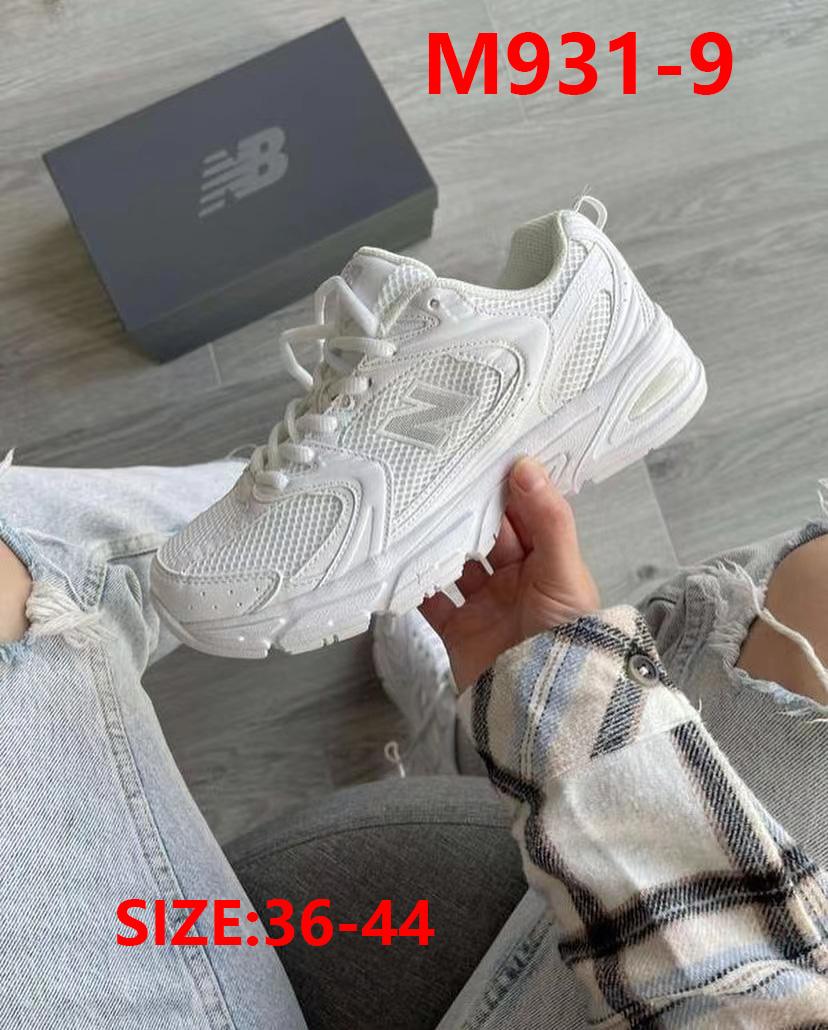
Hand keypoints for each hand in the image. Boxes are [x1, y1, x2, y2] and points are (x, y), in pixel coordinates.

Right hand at [420, 457, 599, 689]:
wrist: (544, 708)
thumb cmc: (566, 634)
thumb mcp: (563, 570)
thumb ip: (548, 518)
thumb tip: (526, 464)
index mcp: (545, 561)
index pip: (521, 514)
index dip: (502, 486)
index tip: (475, 453)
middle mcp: (514, 580)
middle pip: (483, 535)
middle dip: (463, 510)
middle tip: (433, 475)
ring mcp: (483, 605)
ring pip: (453, 564)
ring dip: (436, 543)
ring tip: (411, 512)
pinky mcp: (457, 631)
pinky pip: (430, 602)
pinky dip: (414, 586)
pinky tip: (398, 562)